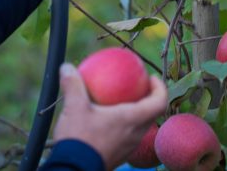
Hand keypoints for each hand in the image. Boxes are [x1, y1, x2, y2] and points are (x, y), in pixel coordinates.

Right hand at [52, 63, 167, 170]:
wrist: (73, 170)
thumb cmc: (79, 139)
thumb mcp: (74, 108)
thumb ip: (73, 85)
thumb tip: (66, 67)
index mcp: (132, 119)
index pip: (159, 102)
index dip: (160, 88)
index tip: (151, 79)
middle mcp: (135, 134)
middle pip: (152, 113)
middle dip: (148, 98)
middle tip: (137, 87)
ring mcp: (129, 147)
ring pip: (141, 126)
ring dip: (137, 112)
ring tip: (122, 102)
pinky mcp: (120, 155)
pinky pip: (129, 136)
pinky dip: (125, 124)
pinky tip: (107, 120)